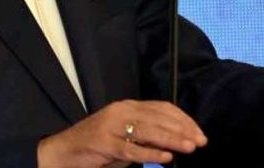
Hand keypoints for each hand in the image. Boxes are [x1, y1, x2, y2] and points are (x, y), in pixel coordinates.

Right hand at [37, 99, 206, 167]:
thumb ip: (148, 136)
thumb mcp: (127, 138)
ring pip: (148, 130)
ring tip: (190, 148)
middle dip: (183, 129)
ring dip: (172, 139)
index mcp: (128, 106)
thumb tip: (177, 142)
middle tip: (200, 141)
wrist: (63, 152)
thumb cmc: (97, 148)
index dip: (183, 119)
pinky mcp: (103, 142)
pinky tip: (166, 158)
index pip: (162, 107)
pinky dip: (150, 153)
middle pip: (158, 117)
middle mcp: (121, 111)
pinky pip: (131, 148)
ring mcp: (111, 125)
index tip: (199, 132)